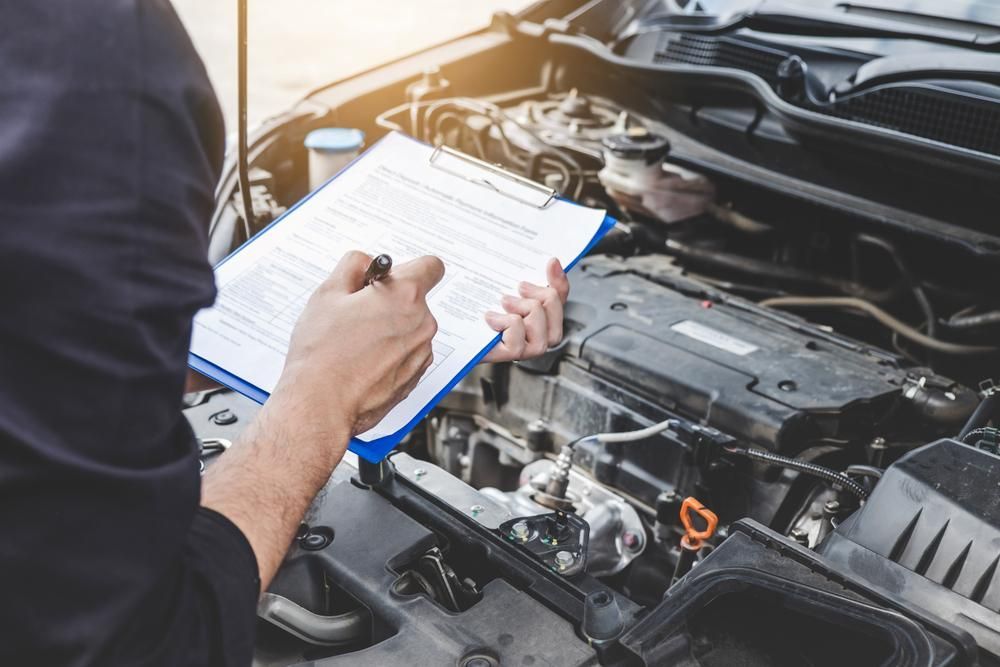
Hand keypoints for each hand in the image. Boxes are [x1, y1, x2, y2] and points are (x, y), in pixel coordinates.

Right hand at [272, 251, 443, 442]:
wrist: (321, 403)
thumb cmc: (323, 353)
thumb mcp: (328, 293)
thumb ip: (353, 265)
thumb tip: (365, 261)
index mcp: (405, 296)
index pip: (430, 266)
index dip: (408, 268)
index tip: (391, 276)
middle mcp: (422, 323)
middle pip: (415, 300)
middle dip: (390, 301)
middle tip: (357, 313)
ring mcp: (421, 352)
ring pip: (410, 328)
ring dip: (390, 329)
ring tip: (356, 342)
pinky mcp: (416, 376)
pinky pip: (408, 353)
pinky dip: (391, 353)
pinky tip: (363, 361)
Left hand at [483, 258, 569, 362]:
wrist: (447, 328)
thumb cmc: (473, 309)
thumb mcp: (497, 284)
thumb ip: (523, 274)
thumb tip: (552, 261)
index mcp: (537, 313)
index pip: (559, 295)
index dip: (559, 279)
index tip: (550, 262)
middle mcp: (536, 331)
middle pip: (554, 307)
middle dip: (540, 294)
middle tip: (520, 288)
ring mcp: (526, 346)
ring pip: (539, 322)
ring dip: (522, 308)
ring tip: (504, 303)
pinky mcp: (510, 355)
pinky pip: (519, 342)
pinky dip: (506, 324)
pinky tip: (491, 318)